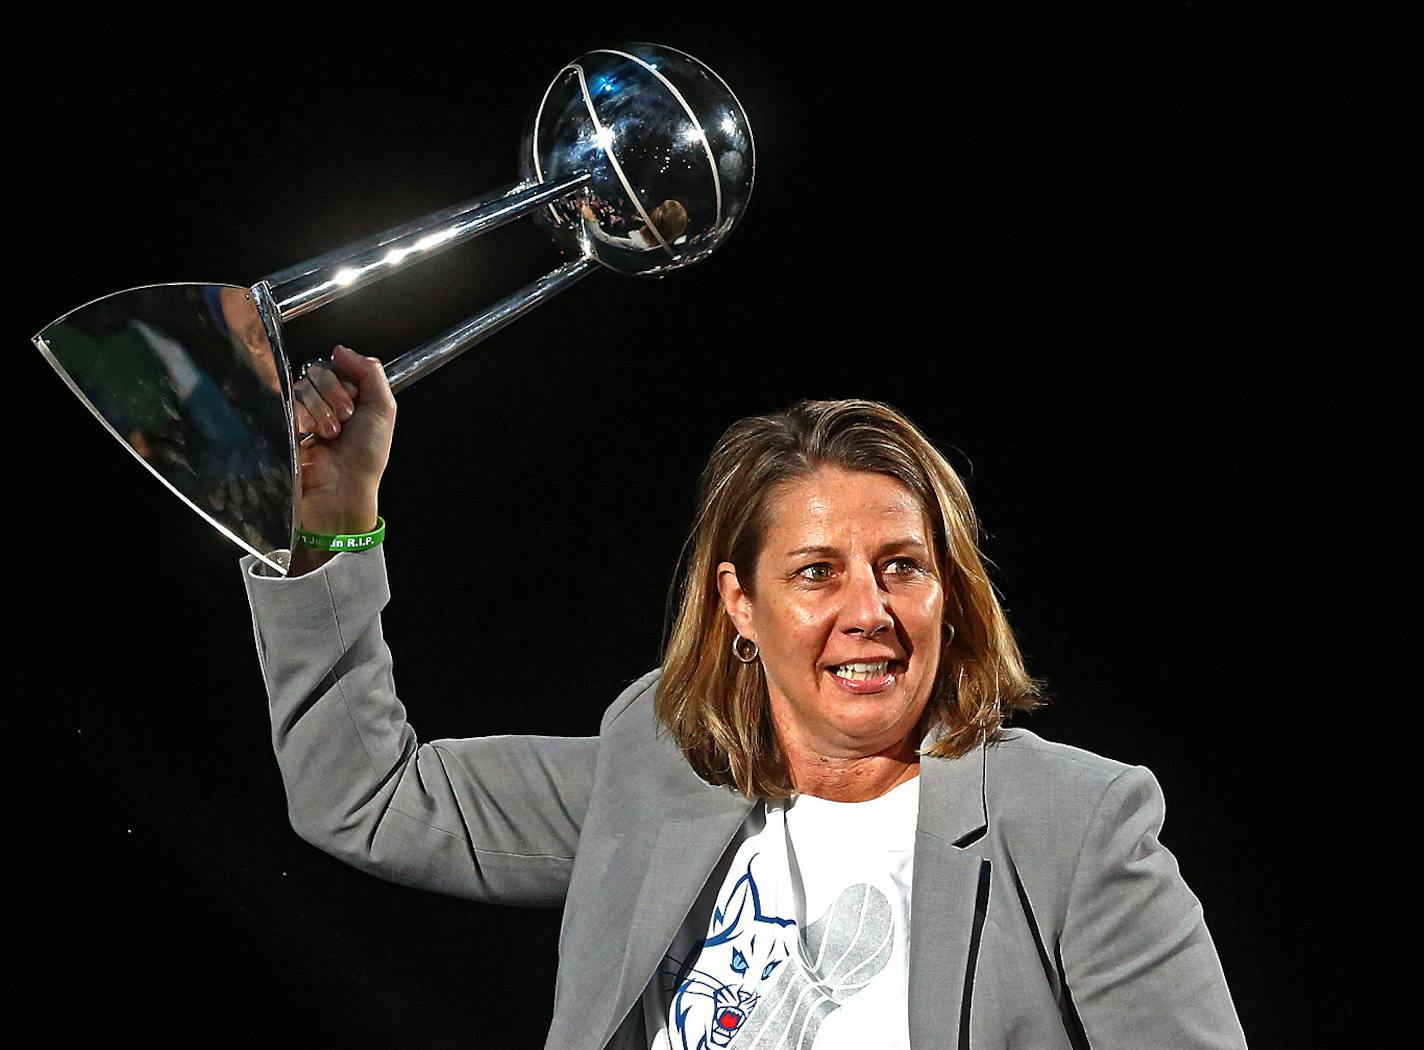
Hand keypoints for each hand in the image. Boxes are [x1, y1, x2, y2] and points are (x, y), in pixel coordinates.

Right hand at [292, 344, 395, 545]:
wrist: (343, 490)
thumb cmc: (365, 456)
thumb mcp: (383, 409)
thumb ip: (370, 372)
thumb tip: (341, 350)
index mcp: (346, 396)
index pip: (334, 365)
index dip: (345, 381)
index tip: (356, 404)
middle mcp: (321, 402)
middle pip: (316, 370)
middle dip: (334, 395)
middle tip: (344, 420)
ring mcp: (299, 413)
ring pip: (301, 386)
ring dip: (321, 412)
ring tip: (329, 435)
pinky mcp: (281, 424)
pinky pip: (285, 402)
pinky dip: (302, 419)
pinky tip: (310, 437)